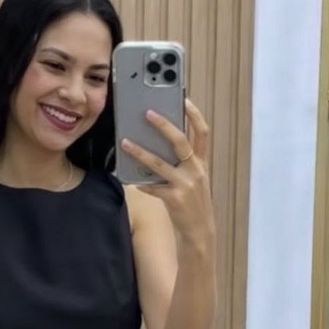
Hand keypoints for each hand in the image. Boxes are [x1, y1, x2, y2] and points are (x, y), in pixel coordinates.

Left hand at [120, 97, 214, 239]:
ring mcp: (185, 185)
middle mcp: (196, 170)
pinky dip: (141, 183)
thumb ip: (181, 163)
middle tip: (147, 112)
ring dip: (140, 152)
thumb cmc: (193, 202)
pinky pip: (153, 187)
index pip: (202, 132)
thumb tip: (157, 146)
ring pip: (159, 163)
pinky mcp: (174, 199)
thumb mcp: (194, 180)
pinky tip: (131, 181)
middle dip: (164, 125)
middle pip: (181, 141)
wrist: (201, 230)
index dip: (194, 114)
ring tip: (125, 143)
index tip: (183, 98)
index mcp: (201, 163)